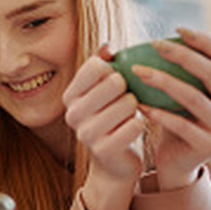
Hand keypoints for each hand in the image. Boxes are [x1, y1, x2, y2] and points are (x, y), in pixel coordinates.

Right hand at [62, 44, 145, 209]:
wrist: (114, 164)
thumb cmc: (112, 120)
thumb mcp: (103, 93)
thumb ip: (103, 67)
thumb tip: (108, 46)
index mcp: (70, 96)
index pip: (96, 65)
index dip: (114, 69)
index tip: (117, 81)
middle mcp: (72, 114)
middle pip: (114, 81)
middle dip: (129, 89)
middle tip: (127, 100)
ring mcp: (86, 133)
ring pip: (128, 102)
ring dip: (137, 107)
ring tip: (130, 115)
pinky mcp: (104, 149)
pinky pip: (136, 123)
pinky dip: (140, 124)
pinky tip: (134, 130)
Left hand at [131, 28, 210, 189]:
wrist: (178, 161)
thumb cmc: (182, 118)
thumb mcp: (192, 91)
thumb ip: (197, 67)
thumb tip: (192, 32)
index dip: (204, 40)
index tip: (176, 29)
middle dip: (182, 55)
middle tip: (154, 45)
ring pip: (193, 97)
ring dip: (162, 80)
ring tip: (137, 71)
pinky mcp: (208, 147)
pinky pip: (179, 124)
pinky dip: (157, 112)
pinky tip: (138, 103)